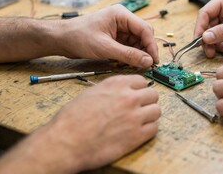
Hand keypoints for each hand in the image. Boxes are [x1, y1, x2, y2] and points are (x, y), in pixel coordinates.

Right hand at [0, 75, 159, 172]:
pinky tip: (138, 133)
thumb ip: (111, 90)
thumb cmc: (71, 119)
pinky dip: (148, 131)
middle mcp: (128, 97)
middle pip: (153, 95)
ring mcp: (135, 116)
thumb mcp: (91, 93)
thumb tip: (121, 92)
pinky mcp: (137, 136)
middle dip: (147, 102)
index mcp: (116, 84)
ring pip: (156, 111)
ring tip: (139, 122)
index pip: (141, 81)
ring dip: (149, 116)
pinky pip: (154, 129)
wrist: (65, 141)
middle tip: (140, 109)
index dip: (139, 89)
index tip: (137, 95)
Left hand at [58, 5, 158, 67]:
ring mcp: (119, 28)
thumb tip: (147, 61)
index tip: (154, 60)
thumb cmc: (78, 37)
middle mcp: (122, 19)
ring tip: (131, 65)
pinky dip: (128, 55)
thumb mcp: (104, 48)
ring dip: (136, 54)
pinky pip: (128, 46)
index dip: (151, 46)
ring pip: (136, 42)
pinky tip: (123, 63)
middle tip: (146, 65)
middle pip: (143, 35)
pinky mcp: (115, 36)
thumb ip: (128, 55)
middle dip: (145, 51)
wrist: (61, 39)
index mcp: (121, 15)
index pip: (145, 29)